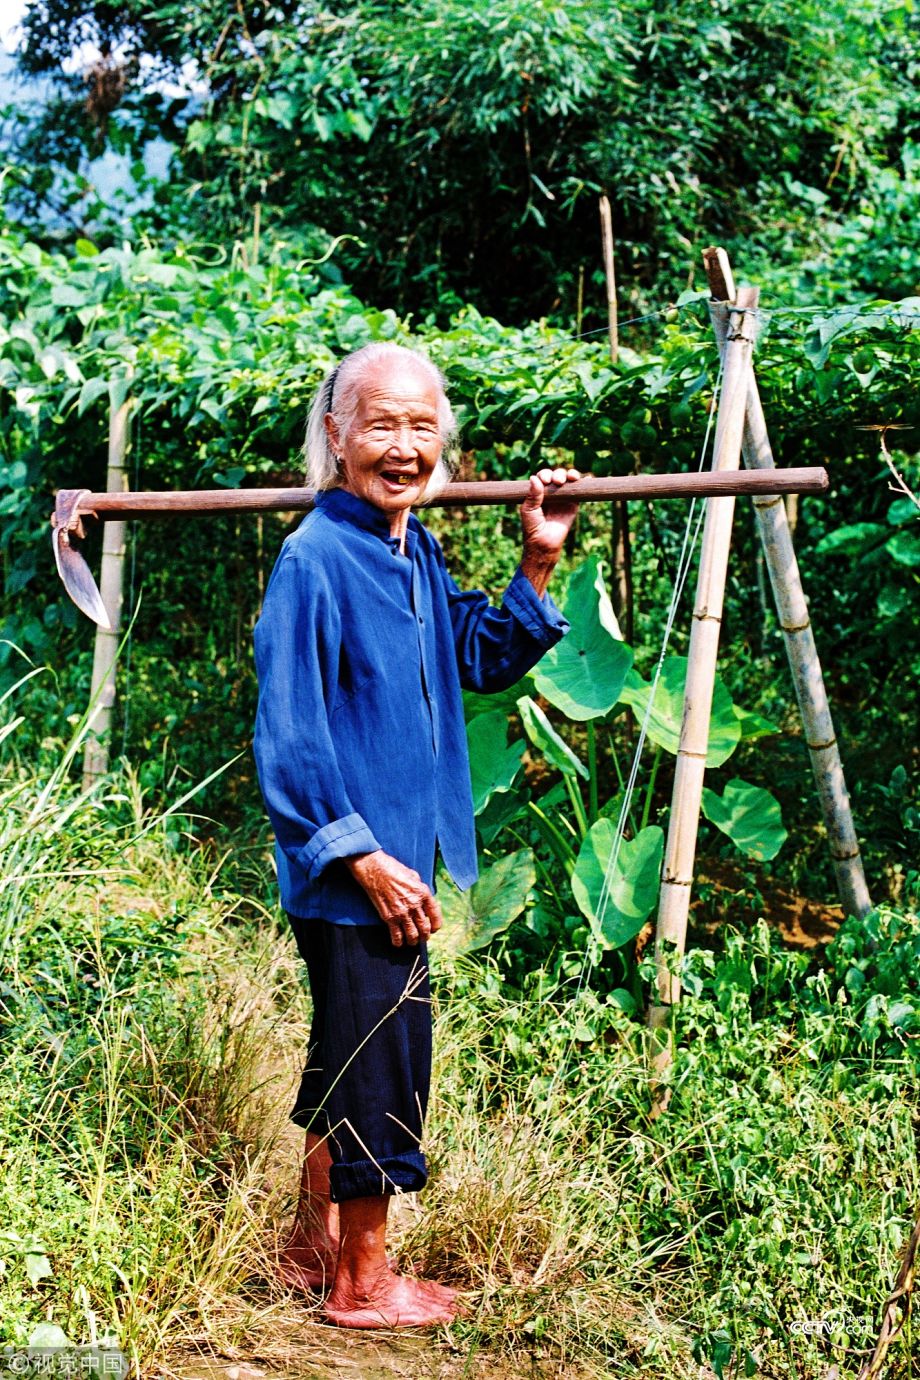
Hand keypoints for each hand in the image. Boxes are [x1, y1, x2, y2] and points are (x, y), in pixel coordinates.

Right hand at [344, 850, 442, 947]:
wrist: (374, 870)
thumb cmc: (393, 869)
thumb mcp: (413, 875)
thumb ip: (420, 889)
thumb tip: (424, 901)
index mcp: (423, 893)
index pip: (435, 915)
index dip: (436, 925)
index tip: (434, 929)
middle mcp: (414, 904)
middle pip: (425, 928)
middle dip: (425, 936)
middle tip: (423, 938)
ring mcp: (401, 912)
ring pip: (412, 935)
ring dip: (414, 941)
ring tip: (412, 942)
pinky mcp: (389, 917)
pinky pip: (396, 935)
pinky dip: (398, 942)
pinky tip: (399, 943)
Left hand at [520, 467, 581, 594]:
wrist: (544, 543)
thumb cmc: (533, 528)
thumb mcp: (529, 510)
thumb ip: (533, 495)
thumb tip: (534, 477)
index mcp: (538, 492)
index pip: (543, 477)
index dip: (545, 475)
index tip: (545, 481)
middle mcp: (551, 492)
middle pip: (557, 476)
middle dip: (558, 474)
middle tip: (558, 481)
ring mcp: (563, 498)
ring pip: (568, 480)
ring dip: (571, 475)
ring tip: (572, 477)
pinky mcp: (573, 504)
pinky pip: (579, 492)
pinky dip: (584, 483)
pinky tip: (587, 478)